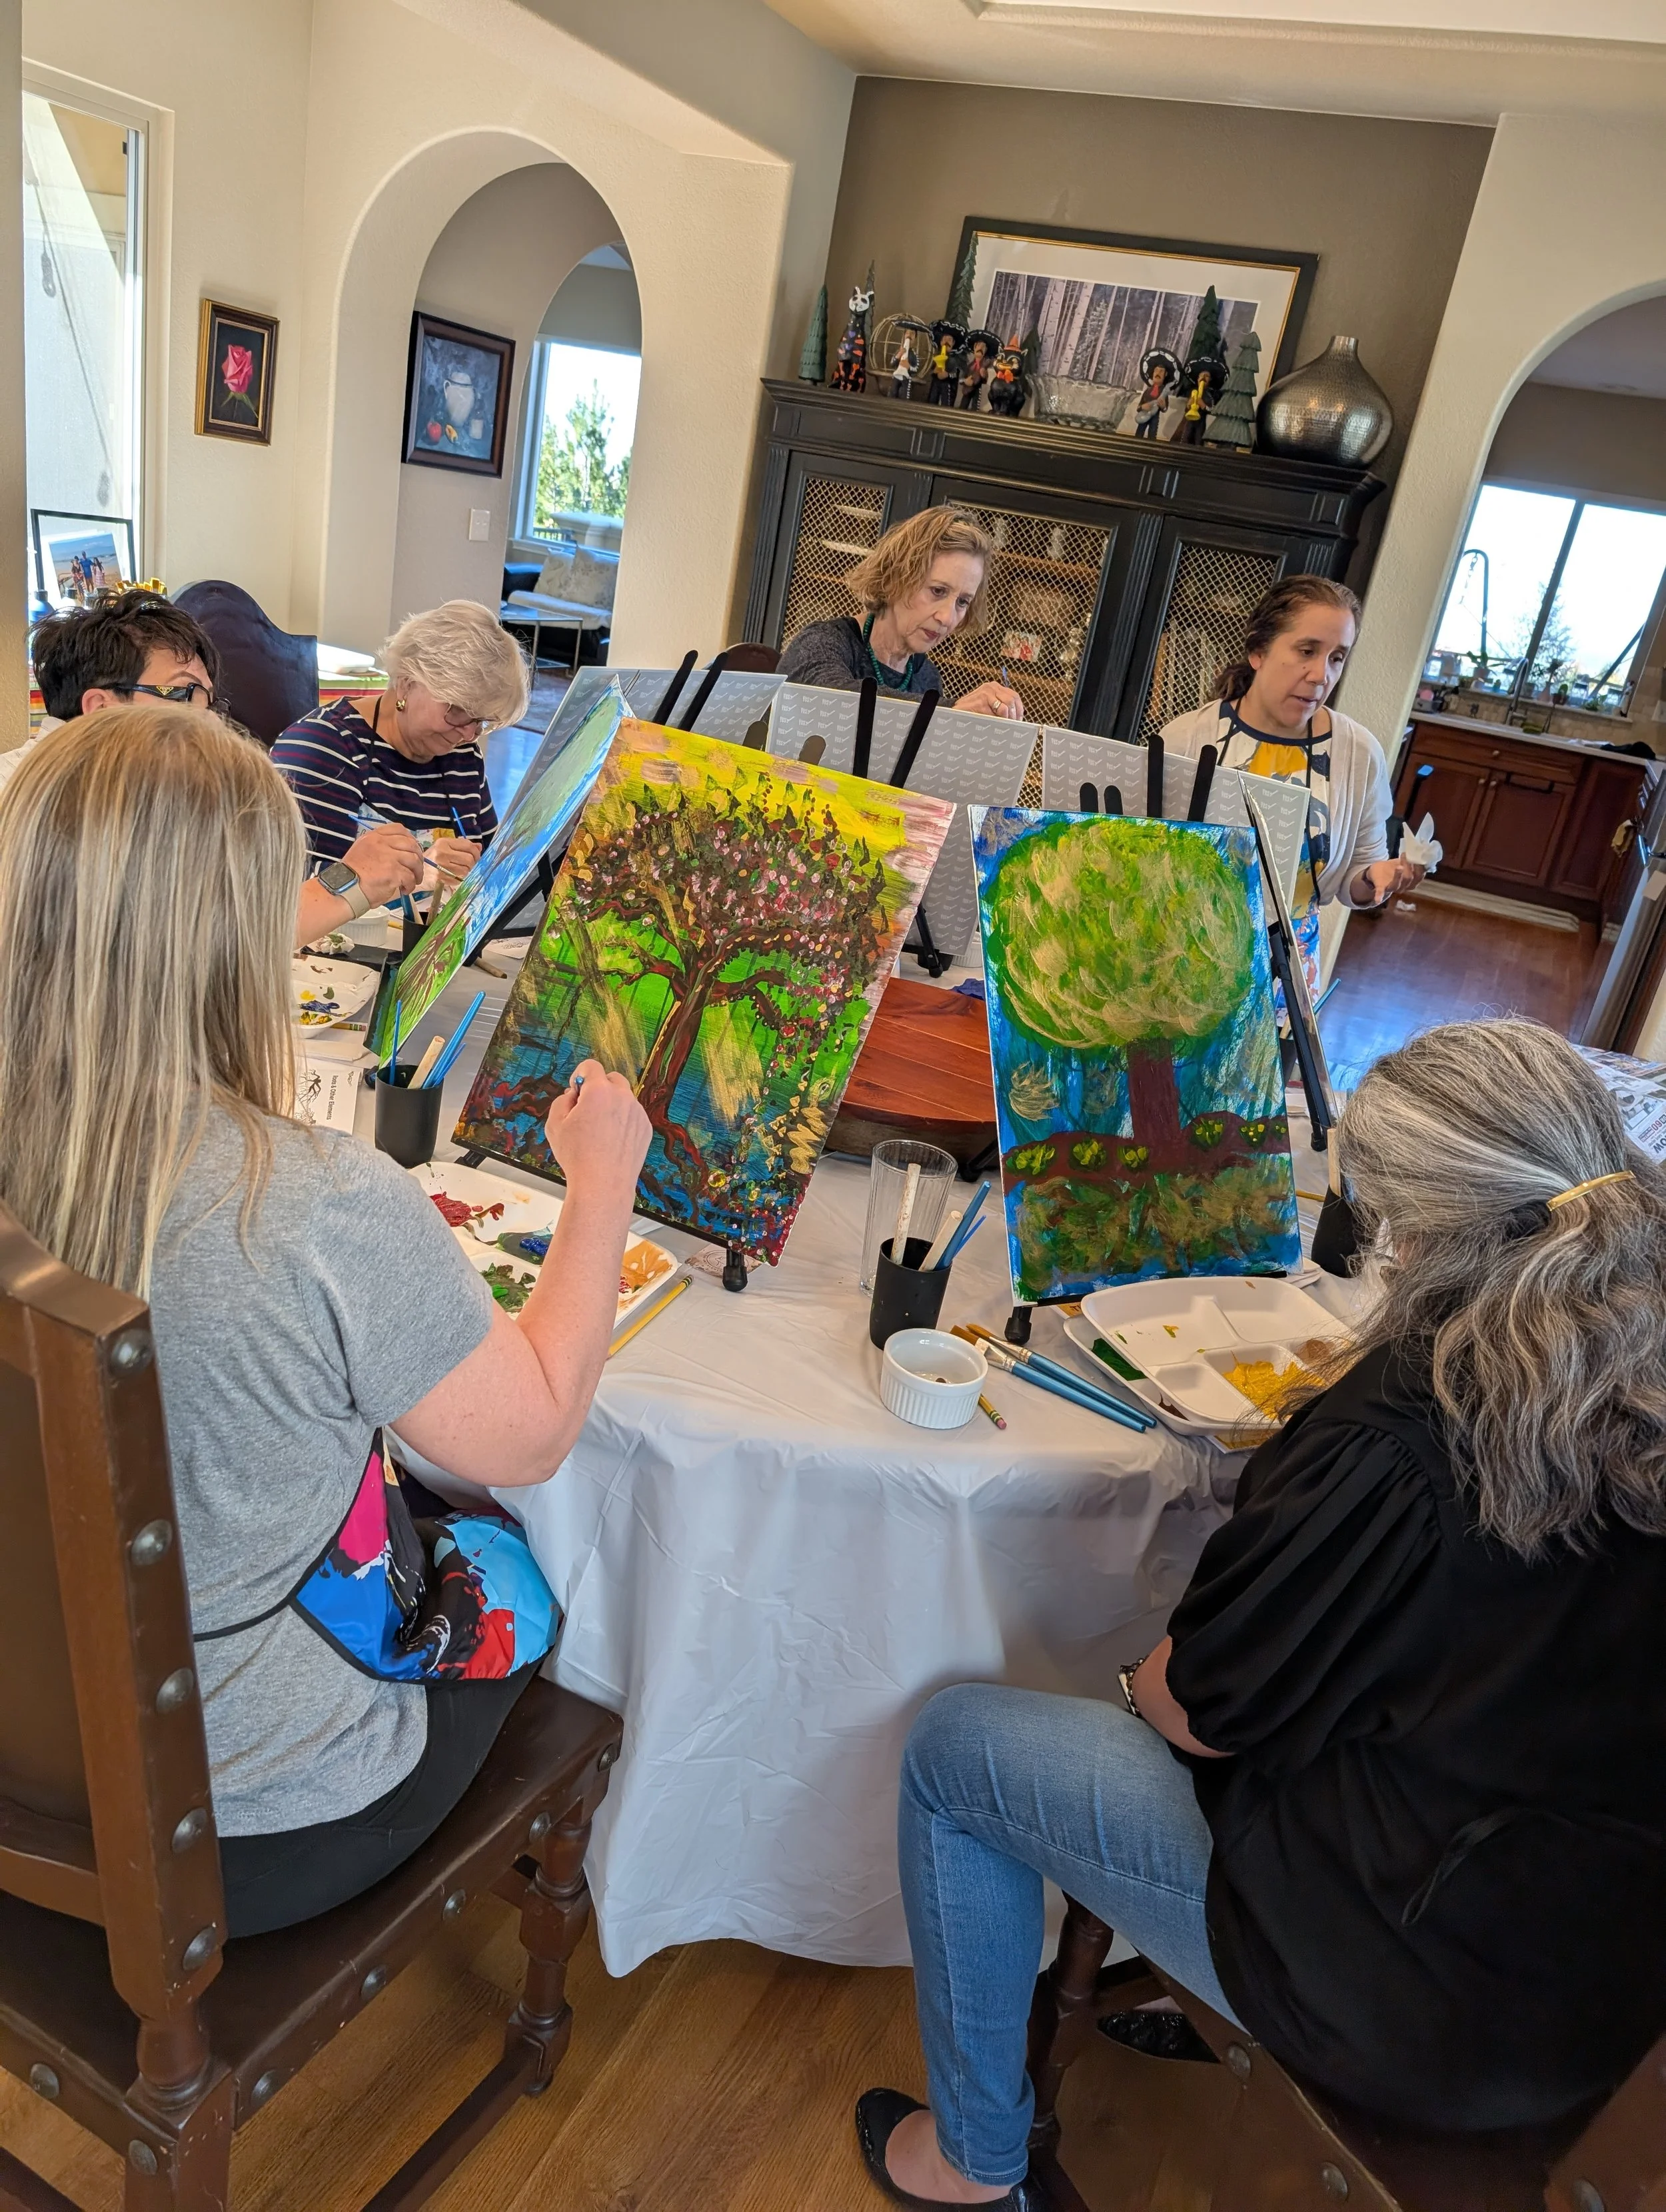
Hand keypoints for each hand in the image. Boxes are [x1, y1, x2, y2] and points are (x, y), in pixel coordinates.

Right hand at [343, 822, 423, 903]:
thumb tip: (400, 852)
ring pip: (414, 860)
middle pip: (410, 844)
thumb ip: (379, 847)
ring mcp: (388, 857)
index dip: (410, 839)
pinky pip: (410, 877)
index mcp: (374, 837)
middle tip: (417, 869)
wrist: (345, 889)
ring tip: (413, 881)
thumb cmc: (353, 875)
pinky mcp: (393, 872)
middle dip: (418, 857)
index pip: (398, 829)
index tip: (412, 850)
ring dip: (417, 872)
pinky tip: (405, 890)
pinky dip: (411, 885)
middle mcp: (381, 843)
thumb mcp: (362, 851)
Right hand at [431, 836, 480, 885]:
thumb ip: (462, 846)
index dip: (476, 853)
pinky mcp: (440, 878)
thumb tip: (479, 846)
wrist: (416, 871)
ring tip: (461, 871)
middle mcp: (442, 853)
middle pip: (469, 859)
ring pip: (466, 871)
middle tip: (470, 866)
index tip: (476, 857)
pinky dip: (460, 879)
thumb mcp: (445, 847)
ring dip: (467, 872)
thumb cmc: (433, 858)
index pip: (468, 846)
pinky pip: (458, 880)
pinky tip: (454, 877)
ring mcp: (440, 866)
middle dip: (473, 864)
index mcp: (444, 843)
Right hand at [543, 1061, 650, 1209]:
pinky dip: (623, 1121)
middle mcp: (623, 1097)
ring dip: (612, 1105)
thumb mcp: (555, 1125)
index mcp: (599, 1091)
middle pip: (611, 1079)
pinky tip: (611, 1140)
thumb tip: (572, 1095)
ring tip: (599, 1130)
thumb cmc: (577, 1157)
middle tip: (587, 1109)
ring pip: (624, 1098)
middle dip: (598, 1088)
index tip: (577, 1089)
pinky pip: (633, 1115)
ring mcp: (637, 1113)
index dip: (580, 1075)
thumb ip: (562, 1101)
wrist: (602, 1185)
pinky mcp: (645, 1128)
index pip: (591, 1066)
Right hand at [956, 681, 1024, 718]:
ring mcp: (987, 692)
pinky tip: (993, 722)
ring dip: (1007, 717)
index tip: (1018, 720)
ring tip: (1003, 724)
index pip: (1014, 696)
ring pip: (1007, 706)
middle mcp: (992, 687)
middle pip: (1013, 700)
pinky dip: (998, 719)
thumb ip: (1000, 706)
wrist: (955, 712)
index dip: (1019, 709)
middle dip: (1014, 714)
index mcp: (995, 687)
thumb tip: (1015, 717)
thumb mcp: (989, 705)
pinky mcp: (982, 700)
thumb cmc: (971, 711)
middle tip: (1012, 724)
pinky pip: (998, 711)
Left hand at [1355, 857, 1425, 906]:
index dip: (1420, 868)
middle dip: (1408, 867)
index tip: (1418, 857)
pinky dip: (1379, 896)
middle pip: (1408, 879)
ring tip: (1399, 866)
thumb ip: (1412, 861)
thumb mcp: (1404, 863)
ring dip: (1398, 875)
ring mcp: (1392, 888)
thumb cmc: (1394, 867)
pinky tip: (1378, 900)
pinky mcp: (1381, 887)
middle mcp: (1403, 886)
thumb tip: (1421, 852)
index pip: (1419, 877)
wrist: (1378, 870)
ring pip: (1397, 884)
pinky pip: (1380, 892)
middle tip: (1405, 856)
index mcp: (1411, 881)